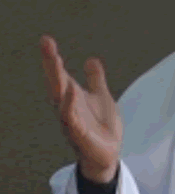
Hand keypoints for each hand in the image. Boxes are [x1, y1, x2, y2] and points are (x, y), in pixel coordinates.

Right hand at [41, 35, 121, 182]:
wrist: (108, 154)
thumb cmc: (101, 127)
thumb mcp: (102, 97)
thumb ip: (96, 80)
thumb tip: (91, 60)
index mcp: (73, 97)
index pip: (61, 74)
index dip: (52, 58)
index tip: (46, 40)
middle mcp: (68, 106)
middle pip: (56, 81)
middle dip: (51, 63)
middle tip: (46, 43)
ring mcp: (71, 120)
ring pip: (60, 98)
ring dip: (57, 79)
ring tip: (55, 60)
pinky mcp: (79, 134)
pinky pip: (71, 118)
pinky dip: (70, 105)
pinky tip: (70, 91)